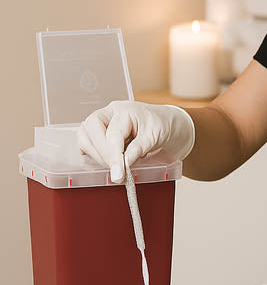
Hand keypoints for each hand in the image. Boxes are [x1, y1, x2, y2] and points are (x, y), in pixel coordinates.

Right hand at [77, 100, 194, 182]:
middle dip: (102, 154)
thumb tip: (124, 163)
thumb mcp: (155, 136)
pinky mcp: (98, 133)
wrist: (164, 126)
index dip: (114, 156)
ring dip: (96, 156)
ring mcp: (102, 122)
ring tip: (116, 168)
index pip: (113, 133)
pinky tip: (108, 162)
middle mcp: (110, 113)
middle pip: (91, 129)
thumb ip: (139, 148)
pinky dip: (93, 155)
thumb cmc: (160, 126)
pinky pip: (86, 143)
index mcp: (125, 110)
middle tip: (116, 172)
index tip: (118, 174)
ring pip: (85, 136)